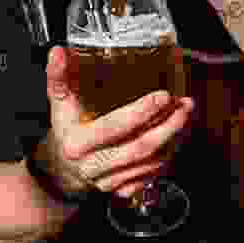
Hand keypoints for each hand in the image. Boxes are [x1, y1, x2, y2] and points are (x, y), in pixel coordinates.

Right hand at [37, 46, 193, 199]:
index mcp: (77, 143)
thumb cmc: (65, 130)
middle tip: (184, 105)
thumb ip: (58, 77)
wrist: (60, 169)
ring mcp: (108, 181)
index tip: (162, 96)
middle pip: (140, 148)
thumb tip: (58, 52)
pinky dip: (168, 156)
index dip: (140, 112)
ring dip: (173, 139)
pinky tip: (175, 137)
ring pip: (150, 163)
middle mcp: (93, 165)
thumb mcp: (58, 103)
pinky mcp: (121, 190)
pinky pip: (152, 175)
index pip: (113, 128)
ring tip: (184, 115)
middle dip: (168, 126)